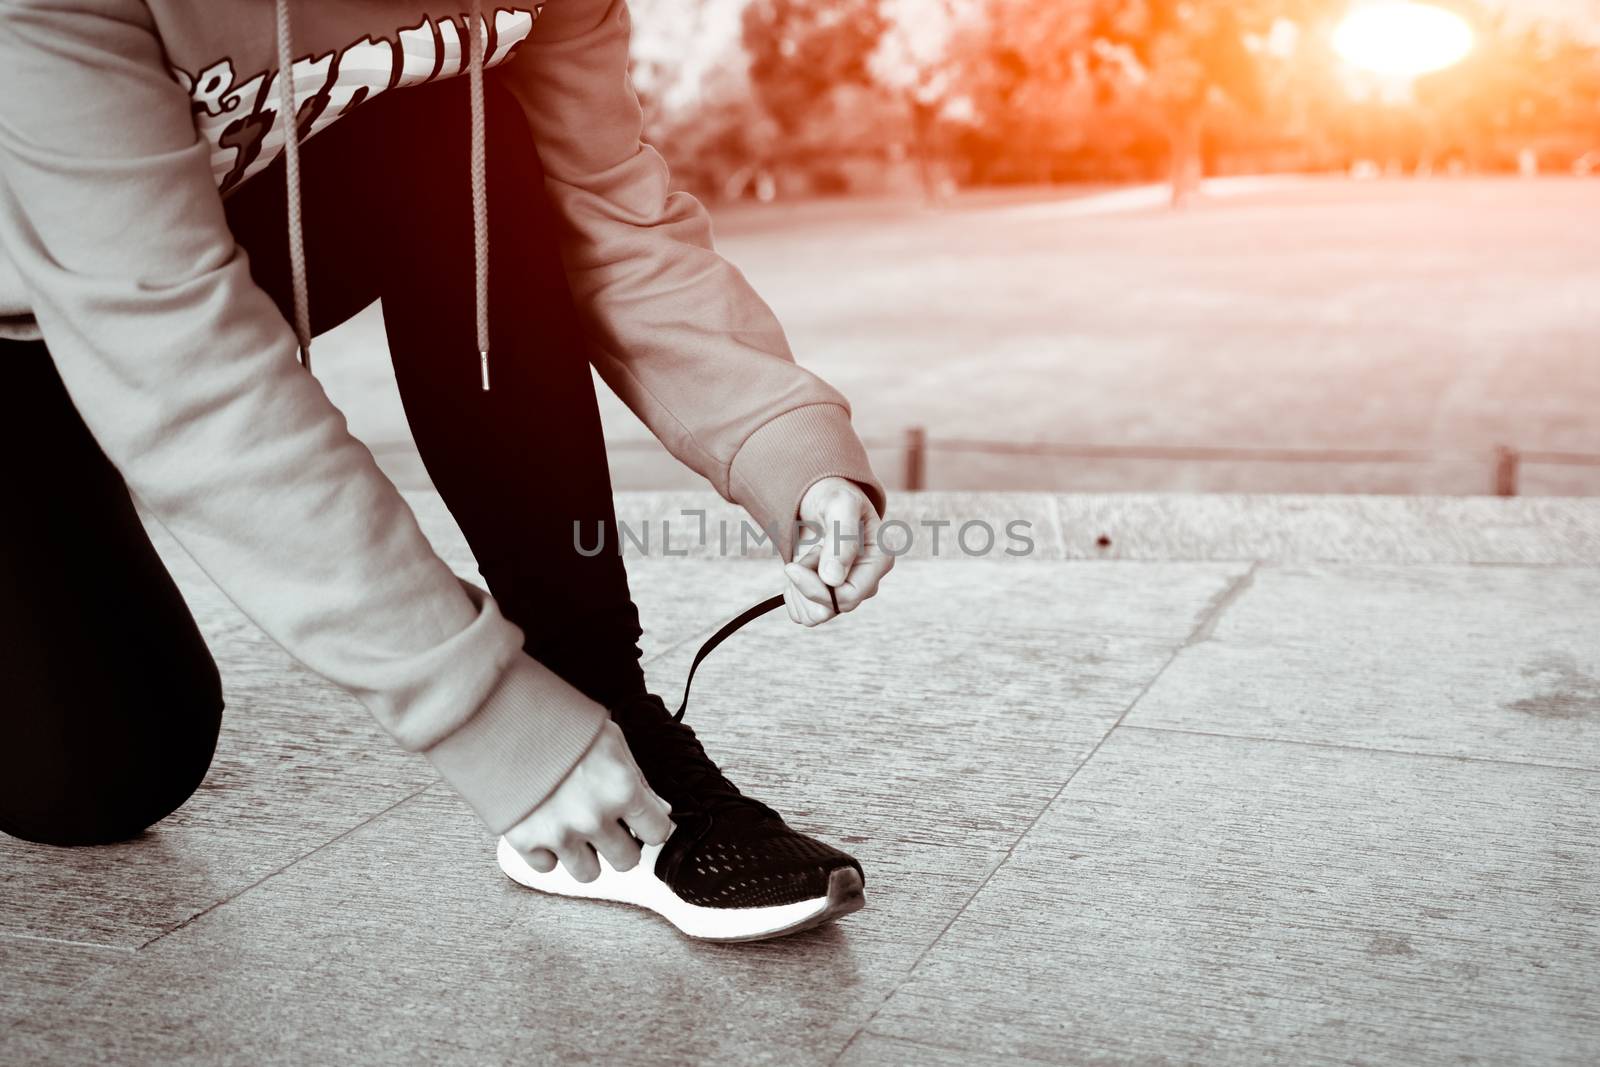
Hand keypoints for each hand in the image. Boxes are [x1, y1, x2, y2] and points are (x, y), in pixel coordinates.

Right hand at [502, 720, 672, 882]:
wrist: (501, 719)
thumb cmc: (557, 722)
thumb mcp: (610, 739)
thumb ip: (638, 778)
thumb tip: (659, 808)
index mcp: (620, 789)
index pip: (658, 833)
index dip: (651, 826)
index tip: (642, 823)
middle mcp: (593, 818)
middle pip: (626, 861)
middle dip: (622, 844)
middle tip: (609, 826)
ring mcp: (559, 834)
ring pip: (589, 874)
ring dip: (587, 855)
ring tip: (577, 829)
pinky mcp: (526, 841)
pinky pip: (548, 867)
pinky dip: (549, 852)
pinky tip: (548, 826)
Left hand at [784, 477, 894, 626]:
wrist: (823, 500)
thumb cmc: (836, 498)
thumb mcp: (840, 506)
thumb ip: (841, 539)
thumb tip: (833, 579)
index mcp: (880, 560)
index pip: (849, 596)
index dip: (816, 588)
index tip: (792, 567)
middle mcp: (868, 580)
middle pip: (833, 608)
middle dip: (806, 586)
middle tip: (796, 563)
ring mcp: (850, 590)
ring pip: (818, 615)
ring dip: (799, 592)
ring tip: (801, 564)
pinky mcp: (831, 595)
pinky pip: (807, 614)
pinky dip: (794, 596)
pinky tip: (798, 572)